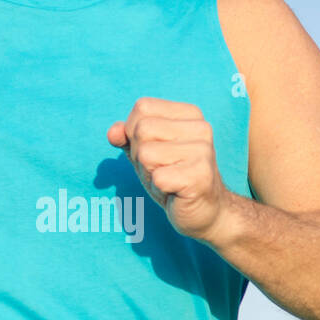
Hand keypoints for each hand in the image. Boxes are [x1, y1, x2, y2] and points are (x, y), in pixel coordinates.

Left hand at [107, 97, 229, 242]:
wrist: (206, 211)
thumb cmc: (173, 178)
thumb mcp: (145, 152)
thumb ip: (127, 137)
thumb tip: (113, 132)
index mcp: (189, 114)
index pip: (142, 108)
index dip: (135, 133)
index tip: (156, 151)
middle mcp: (200, 128)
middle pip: (142, 129)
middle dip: (140, 155)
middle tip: (162, 169)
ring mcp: (203, 151)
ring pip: (146, 154)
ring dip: (149, 173)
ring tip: (168, 181)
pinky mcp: (200, 176)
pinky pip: (158, 178)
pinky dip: (159, 189)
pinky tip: (175, 192)